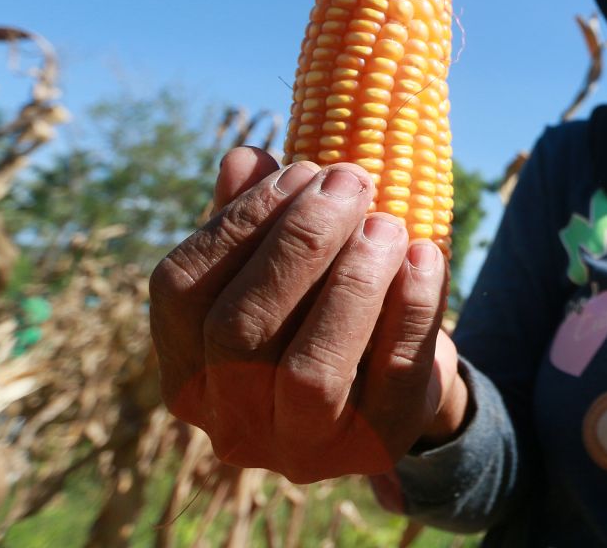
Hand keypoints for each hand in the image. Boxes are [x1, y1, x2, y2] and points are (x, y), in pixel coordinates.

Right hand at [149, 148, 466, 482]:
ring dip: (351, 281)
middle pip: (240, 330)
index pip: (182, 292)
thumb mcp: (288, 268)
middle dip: (299, 242)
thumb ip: (257, 218)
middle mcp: (230, 424)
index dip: (239, 222)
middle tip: (351, 181)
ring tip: (387, 221)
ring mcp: (301, 449)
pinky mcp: (375, 448)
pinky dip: (413, 306)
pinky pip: (393, 374)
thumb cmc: (325, 313)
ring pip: (310, 370)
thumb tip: (244, 158)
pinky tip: (424, 254)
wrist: (398, 387)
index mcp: (187, 372)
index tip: (299, 169)